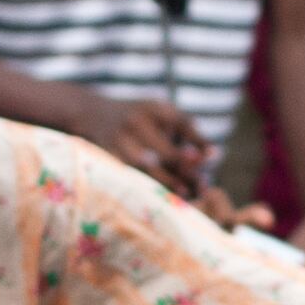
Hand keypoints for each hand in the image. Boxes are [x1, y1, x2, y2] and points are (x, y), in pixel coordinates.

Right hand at [74, 88, 210, 195]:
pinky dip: (146, 186)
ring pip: (146, 165)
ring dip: (167, 181)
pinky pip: (129, 174)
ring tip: (185, 193)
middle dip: (184, 167)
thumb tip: (209, 157)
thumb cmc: (136, 117)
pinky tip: (160, 197)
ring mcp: (120, 139)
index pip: (181, 122)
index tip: (213, 156)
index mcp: (154, 108)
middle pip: (164, 148)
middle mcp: (137, 121)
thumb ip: (181, 130)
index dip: (198, 140)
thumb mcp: (157, 112)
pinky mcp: (108, 154)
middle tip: (202, 183)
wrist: (91, 111)